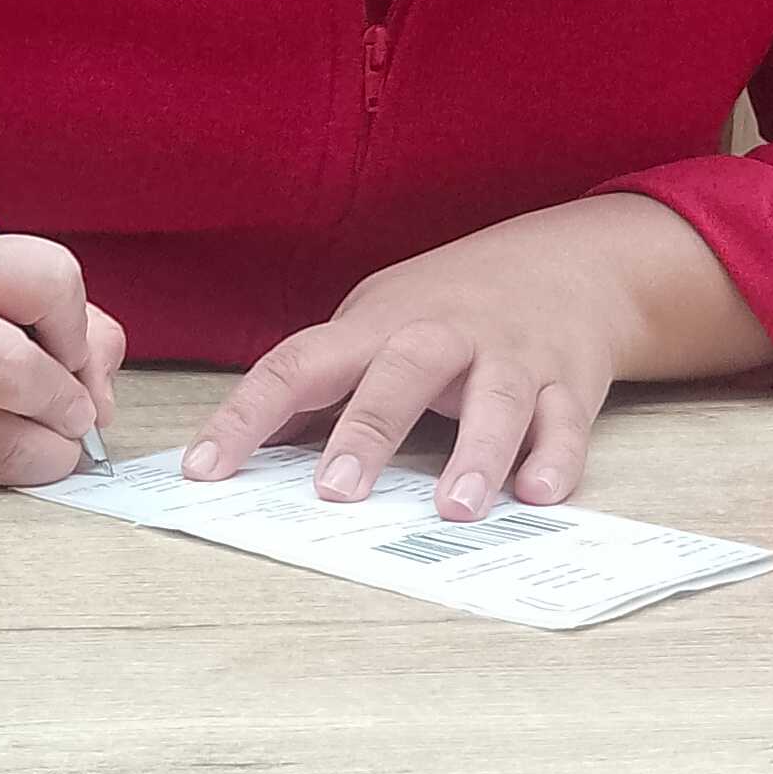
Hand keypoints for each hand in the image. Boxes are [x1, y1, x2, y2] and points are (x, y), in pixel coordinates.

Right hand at [0, 226, 122, 486]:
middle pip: (15, 374)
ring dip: (43, 455)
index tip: (66, 345)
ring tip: (42, 439)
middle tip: (72, 413)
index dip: (76, 324)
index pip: (49, 282)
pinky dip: (0, 472)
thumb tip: (99, 407)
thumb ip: (73, 325)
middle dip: (66, 405)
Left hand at [183, 196, 771, 518]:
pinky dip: (555, 456)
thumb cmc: (448, 306)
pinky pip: (564, 421)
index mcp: (375, 328)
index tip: (203, 471)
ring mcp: (508, 358)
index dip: (245, 417)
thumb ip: (320, 386)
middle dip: (366, 433)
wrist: (570, 264)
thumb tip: (249, 450)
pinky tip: (538, 493)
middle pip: (398, 375)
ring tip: (454, 509)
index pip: (295, 367)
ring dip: (476, 454)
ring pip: (495, 401)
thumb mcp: (374, 326)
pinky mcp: (567, 382)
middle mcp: (440, 337)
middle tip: (336, 492)